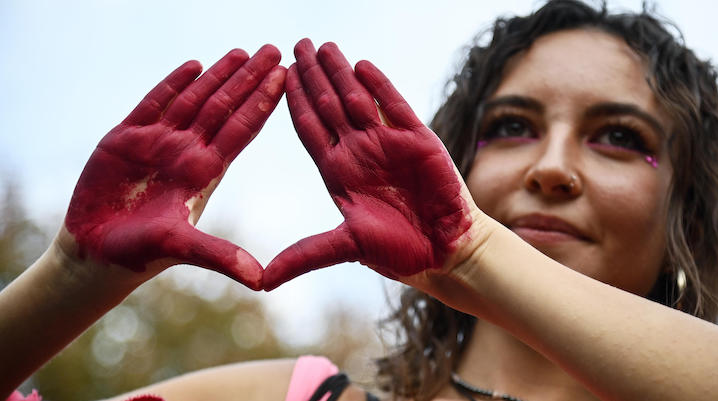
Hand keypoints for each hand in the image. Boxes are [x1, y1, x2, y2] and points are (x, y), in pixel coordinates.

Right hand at [60, 45, 285, 289]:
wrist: (95, 253)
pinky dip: (172, 84)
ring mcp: (158, 142)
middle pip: (224, 106)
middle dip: (249, 78)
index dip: (262, 102)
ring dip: (217, 76)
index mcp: (204, 172)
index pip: (241, 129)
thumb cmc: (140, 253)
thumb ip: (219, 257)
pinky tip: (193, 65)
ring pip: (194, 99)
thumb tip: (261, 280)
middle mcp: (187, 152)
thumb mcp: (181, 248)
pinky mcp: (126, 138)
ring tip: (241, 52)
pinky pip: (153, 103)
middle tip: (275, 50)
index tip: (285, 77)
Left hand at [262, 39, 474, 289]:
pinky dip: (379, 85)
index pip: (309, 128)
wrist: (444, 250)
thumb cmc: (398, 250)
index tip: (276, 75)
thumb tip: (260, 282)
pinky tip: (362, 65)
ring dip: (340, 72)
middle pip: (328, 104)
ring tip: (322, 45)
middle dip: (312, 75)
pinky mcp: (417, 139)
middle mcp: (359, 151)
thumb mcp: (345, 247)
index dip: (293, 101)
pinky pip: (395, 105)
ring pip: (357, 98)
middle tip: (295, 45)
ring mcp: (387, 142)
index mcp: (338, 171)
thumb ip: (305, 255)